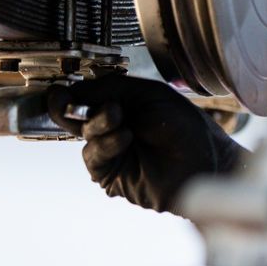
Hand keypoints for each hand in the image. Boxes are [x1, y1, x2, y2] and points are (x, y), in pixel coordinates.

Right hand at [47, 75, 245, 212]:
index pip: (85, 97)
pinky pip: (94, 158)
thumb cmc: (187, 126)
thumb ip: (111, 89)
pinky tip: (124, 137)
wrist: (207, 161)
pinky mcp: (113, 175)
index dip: (70, 94)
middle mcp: (113, 127)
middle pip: (75, 117)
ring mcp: (112, 152)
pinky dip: (105, 144)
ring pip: (85, 136)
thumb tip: (73, 91)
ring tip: (119, 119)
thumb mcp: (149, 94)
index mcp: (121, 103)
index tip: (59, 92)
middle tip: (72, 101)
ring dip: (98, 124)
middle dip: (74, 107)